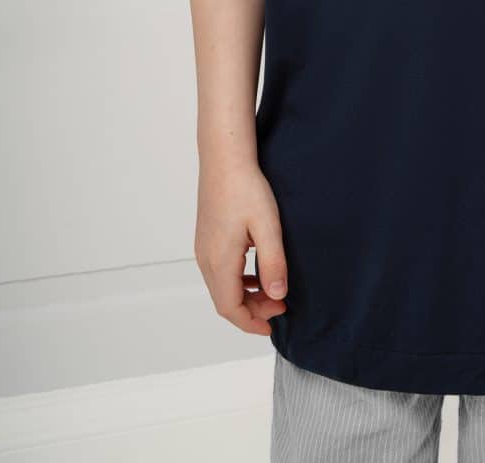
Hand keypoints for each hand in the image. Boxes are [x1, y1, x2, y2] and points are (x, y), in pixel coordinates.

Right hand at [195, 159, 288, 333]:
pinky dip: (238, 279)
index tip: (273, 326)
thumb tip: (277, 296)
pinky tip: (257, 270)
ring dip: (246, 295)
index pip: (230, 308)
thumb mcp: (267, 226)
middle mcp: (205, 258)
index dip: (251, 322)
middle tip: (281, 305)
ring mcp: (203, 247)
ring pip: (222, 285)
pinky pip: (220, 270)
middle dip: (252, 309)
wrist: (224, 157)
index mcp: (219, 261)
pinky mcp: (207, 237)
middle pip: (225, 300)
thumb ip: (273, 263)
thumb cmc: (245, 187)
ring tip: (273, 290)